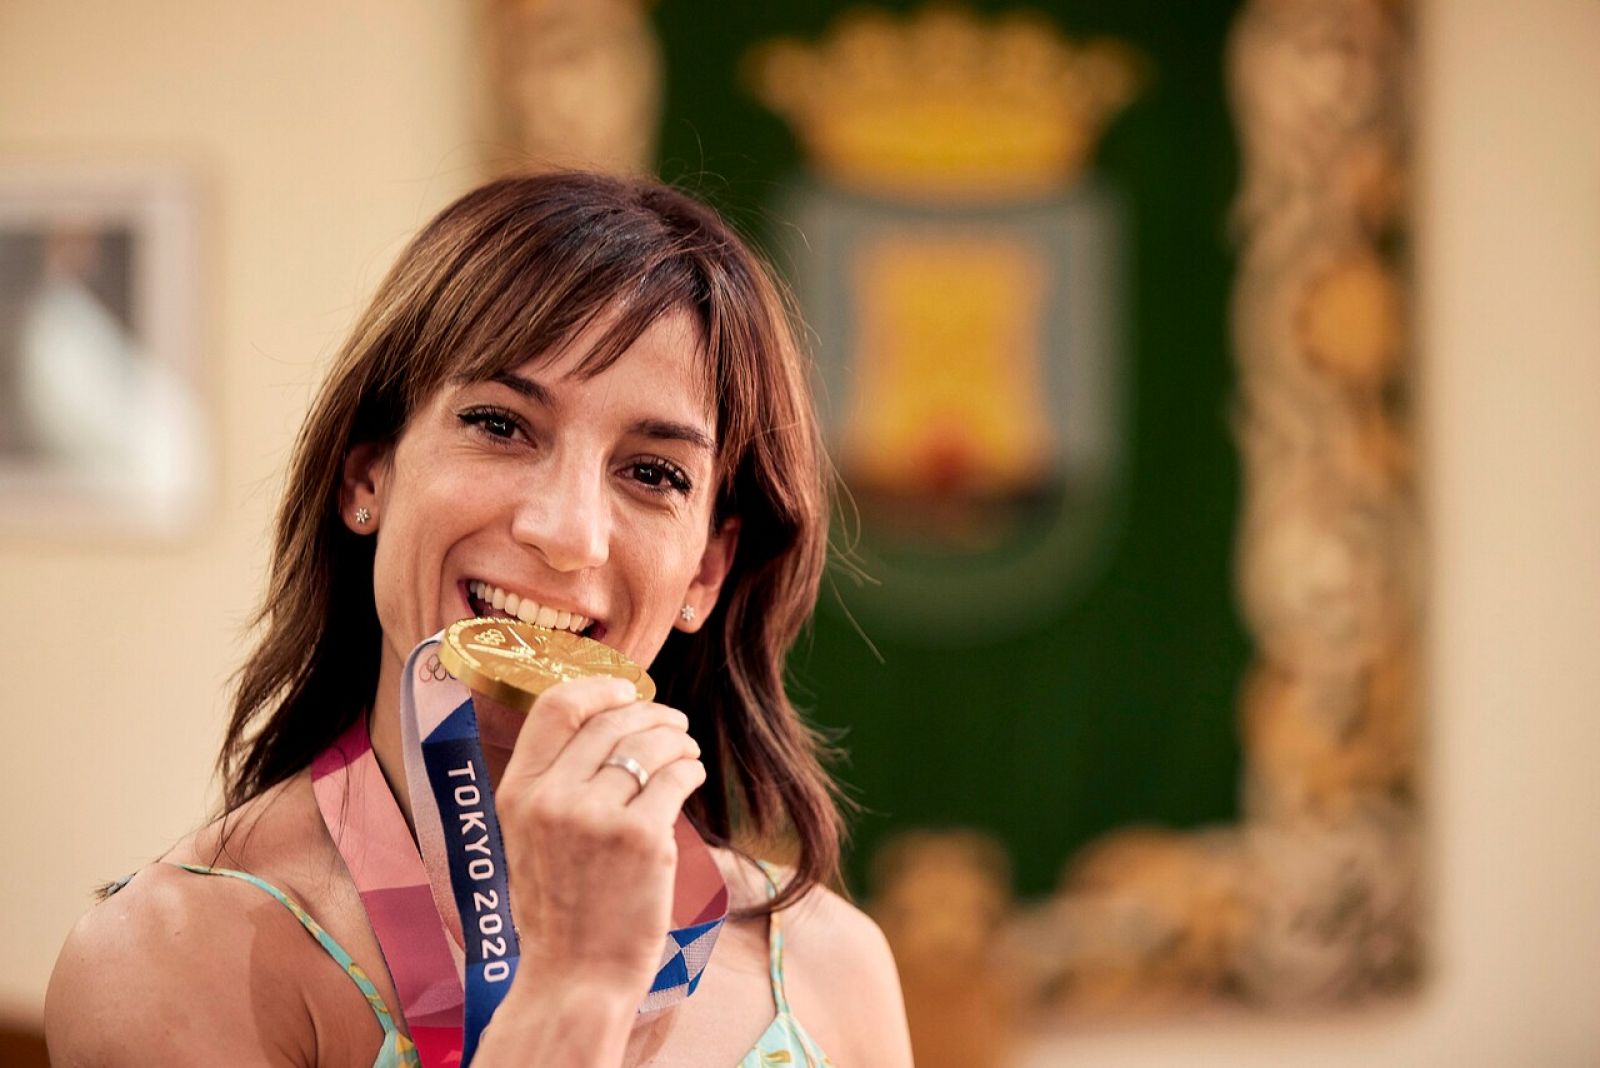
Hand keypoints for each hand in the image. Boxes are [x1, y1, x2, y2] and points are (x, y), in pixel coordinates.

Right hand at [494, 674, 705, 1000]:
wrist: (574, 979)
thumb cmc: (559, 911)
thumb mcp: (529, 839)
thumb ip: (554, 784)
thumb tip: (606, 725)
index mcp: (517, 793)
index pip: (555, 706)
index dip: (598, 687)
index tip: (626, 690)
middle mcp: (551, 798)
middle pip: (611, 721)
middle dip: (650, 714)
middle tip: (673, 724)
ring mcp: (596, 818)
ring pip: (649, 744)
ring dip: (676, 739)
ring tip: (686, 750)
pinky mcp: (641, 839)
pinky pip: (676, 779)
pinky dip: (690, 770)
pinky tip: (692, 776)